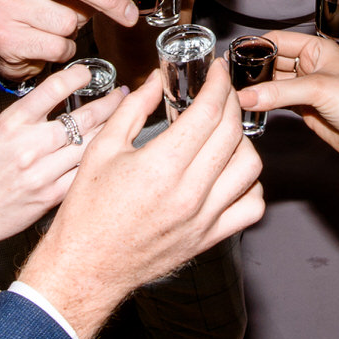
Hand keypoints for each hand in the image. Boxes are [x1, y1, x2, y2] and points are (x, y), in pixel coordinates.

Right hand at [0, 63, 124, 253]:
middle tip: (120, 95)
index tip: (90, 74)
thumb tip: (59, 103)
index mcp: (11, 122)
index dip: (79, 77)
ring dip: (112, 130)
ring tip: (123, 121)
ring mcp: (42, 172)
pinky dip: (99, 162)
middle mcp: (28, 144)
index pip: (55, 88)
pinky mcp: (50, 196)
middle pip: (84, 116)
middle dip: (110, 103)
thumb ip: (26, 119)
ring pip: (91, 144)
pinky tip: (108, 155)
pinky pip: (84, 173)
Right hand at [18, 64, 264, 338]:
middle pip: (233, 133)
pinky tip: (230, 173)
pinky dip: (250, 185)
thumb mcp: (102, 149)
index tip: (217, 71)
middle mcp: (188, 193)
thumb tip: (155, 79)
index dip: (218, 83)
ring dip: (242, 142)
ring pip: (250, 168)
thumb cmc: (87, 212)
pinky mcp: (209, 238)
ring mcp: (203, 218)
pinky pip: (251, 207)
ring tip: (223, 133)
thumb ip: (133, 109)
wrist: (86, 267)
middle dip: (231, 102)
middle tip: (220, 92)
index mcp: (160, 167)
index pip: (208, 112)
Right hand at [242, 30, 338, 166]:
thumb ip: (280, 92)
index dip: (254, 47)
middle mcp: (308, 65)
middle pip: (270, 61)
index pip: (276, 40)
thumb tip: (247, 95)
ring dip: (255, 89)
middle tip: (229, 79)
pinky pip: (275, 102)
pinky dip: (262, 104)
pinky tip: (248, 107)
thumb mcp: (320, 90)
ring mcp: (304, 87)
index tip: (231, 56)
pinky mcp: (302, 108)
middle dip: (251, 69)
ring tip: (234, 95)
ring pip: (271, 84)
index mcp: (316, 48)